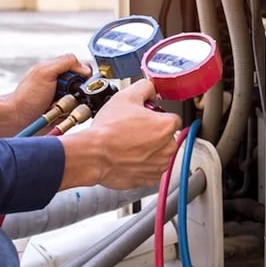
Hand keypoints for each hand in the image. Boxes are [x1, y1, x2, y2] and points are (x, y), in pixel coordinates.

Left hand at [0, 54, 91, 136]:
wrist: (16, 119)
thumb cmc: (25, 96)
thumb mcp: (44, 72)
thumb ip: (65, 62)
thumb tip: (85, 68)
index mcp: (59, 71)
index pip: (83, 69)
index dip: (84, 76)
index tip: (78, 83)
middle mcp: (64, 84)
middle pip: (86, 86)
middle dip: (78, 93)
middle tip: (63, 95)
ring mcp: (65, 99)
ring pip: (85, 101)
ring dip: (75, 105)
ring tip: (58, 106)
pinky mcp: (66, 113)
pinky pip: (79, 114)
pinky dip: (73, 115)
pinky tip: (60, 114)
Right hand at [58, 80, 181, 189]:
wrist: (94, 155)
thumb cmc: (108, 130)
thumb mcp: (126, 96)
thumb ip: (145, 87)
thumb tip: (151, 88)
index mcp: (166, 126)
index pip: (172, 118)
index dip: (157, 115)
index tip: (146, 116)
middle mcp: (167, 147)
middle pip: (167, 136)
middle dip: (154, 132)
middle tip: (134, 129)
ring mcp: (159, 165)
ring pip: (159, 153)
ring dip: (149, 149)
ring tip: (128, 142)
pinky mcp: (149, 179)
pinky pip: (151, 168)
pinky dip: (142, 164)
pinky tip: (128, 156)